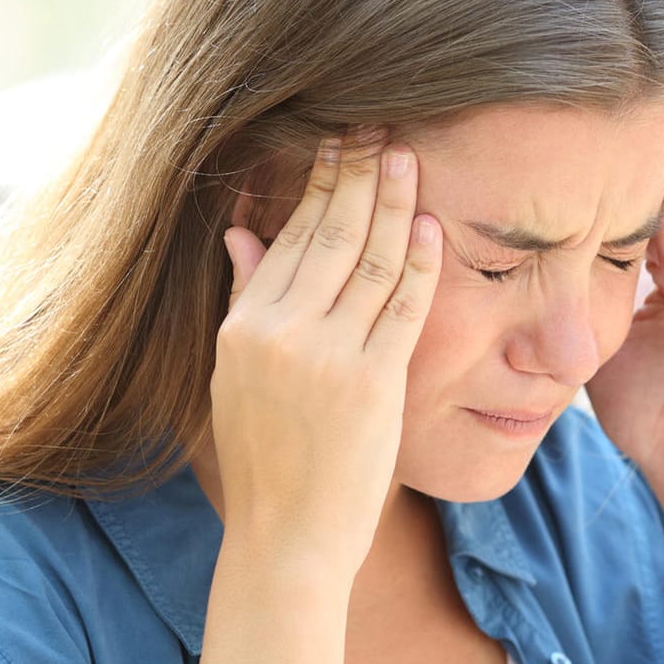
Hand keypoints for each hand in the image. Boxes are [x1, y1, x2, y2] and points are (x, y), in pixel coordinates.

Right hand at [209, 132, 440, 582]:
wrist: (288, 538)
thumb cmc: (267, 461)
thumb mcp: (235, 378)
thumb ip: (244, 301)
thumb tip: (241, 231)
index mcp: (242, 329)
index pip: (287, 239)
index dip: (316, 187)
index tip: (336, 144)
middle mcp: (280, 335)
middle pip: (327, 236)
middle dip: (355, 175)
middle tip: (377, 125)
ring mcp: (328, 357)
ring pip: (367, 261)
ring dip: (390, 202)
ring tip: (405, 154)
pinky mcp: (373, 383)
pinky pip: (401, 307)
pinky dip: (418, 261)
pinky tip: (428, 223)